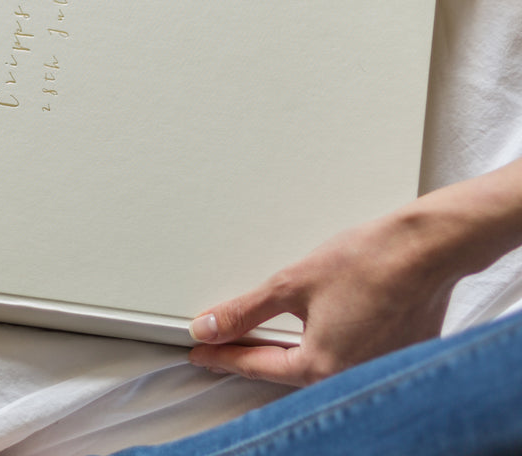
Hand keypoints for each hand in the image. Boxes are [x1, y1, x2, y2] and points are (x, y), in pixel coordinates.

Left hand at [185, 210, 454, 385]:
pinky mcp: (395, 353)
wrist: (426, 248)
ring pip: (317, 362)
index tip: (201, 353)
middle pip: (287, 369)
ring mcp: (376, 368)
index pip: (257, 366)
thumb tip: (210, 327)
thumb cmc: (369, 262)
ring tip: (261, 331)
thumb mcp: (291, 283)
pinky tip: (314, 322)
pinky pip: (347, 353)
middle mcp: (351, 378)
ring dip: (288, 347)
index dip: (223, 356)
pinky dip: (323, 340)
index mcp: (322, 367)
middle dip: (254, 354)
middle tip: (224, 342)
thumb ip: (246, 311)